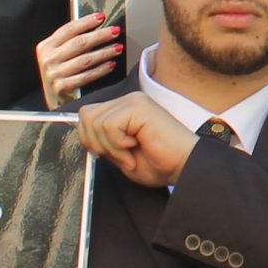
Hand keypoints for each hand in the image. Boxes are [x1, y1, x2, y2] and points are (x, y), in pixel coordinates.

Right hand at [38, 12, 122, 108]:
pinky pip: (87, 76)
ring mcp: (55, 74)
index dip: (86, 22)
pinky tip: (111, 64)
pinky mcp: (63, 87)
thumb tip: (96, 26)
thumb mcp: (58, 54)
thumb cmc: (59, 72)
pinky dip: (101, 70)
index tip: (101, 17)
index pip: (68, 29)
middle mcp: (48, 59)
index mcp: (46, 46)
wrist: (53, 98)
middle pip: (79, 43)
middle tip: (115, 31)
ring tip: (118, 47)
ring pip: (85, 59)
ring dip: (104, 52)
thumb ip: (70, 41)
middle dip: (100, 35)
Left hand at [77, 91, 199, 189]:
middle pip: (86, 115)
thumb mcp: (119, 154)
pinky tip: (135, 147)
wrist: (184, 167)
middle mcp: (128, 101)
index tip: (106, 154)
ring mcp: (133, 101)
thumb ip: (102, 141)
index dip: (88, 138)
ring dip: (110, 146)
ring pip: (95, 122)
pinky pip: (109, 126)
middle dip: (95, 142)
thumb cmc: (159, 164)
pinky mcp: (138, 107)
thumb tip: (82, 135)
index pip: (87, 115)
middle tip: (119, 155)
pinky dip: (118, 145)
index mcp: (124, 109)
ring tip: (130, 154)